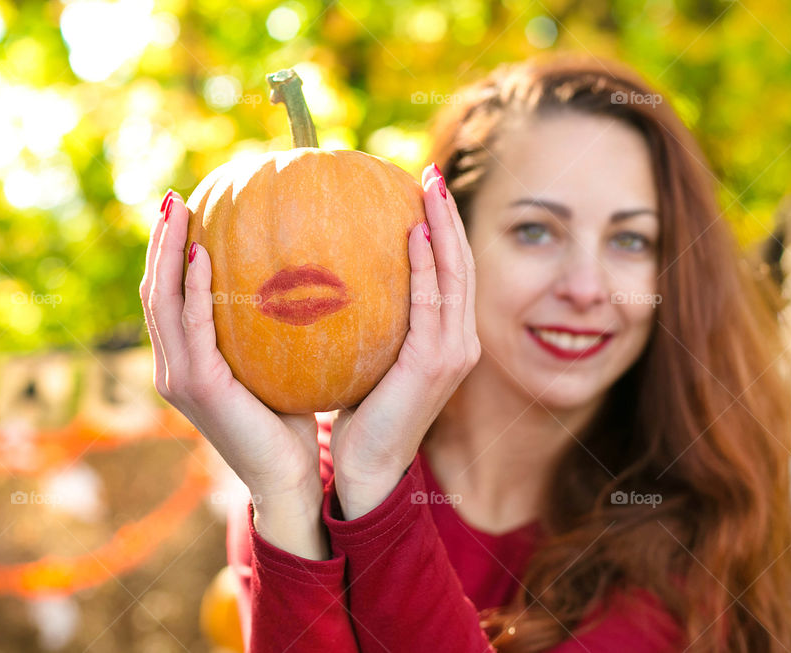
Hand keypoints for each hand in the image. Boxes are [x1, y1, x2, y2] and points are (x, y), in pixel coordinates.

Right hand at [139, 192, 326, 555]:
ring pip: (161, 302)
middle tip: (174, 197)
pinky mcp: (196, 385)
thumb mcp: (279, 364)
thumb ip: (274, 327)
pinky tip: (203, 254)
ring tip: (179, 210)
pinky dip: (192, 289)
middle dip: (160, 242)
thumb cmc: (291, 421)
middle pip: (154, 291)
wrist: (288, 476)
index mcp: (188, 361)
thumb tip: (306, 275)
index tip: (185, 210)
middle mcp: (173, 366)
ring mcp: (179, 376)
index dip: (170, 254)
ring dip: (166, 252)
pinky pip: (190, 326)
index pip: (169, 298)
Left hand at [328, 165, 480, 518]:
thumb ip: (365, 322)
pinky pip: (434, 301)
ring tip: (429, 186)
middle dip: (450, 215)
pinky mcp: (436, 362)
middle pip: (463, 264)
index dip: (444, 230)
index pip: (451, 274)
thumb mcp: (365, 359)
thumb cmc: (359, 414)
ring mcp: (454, 351)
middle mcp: (460, 341)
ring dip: (445, 226)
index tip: (423, 189)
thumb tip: (327, 278)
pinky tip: (413, 231)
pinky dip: (429, 264)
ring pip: (458, 274)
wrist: (368, 469)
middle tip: (430, 173)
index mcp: (446, 340)